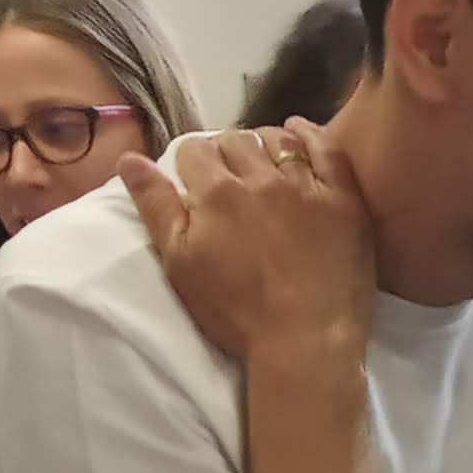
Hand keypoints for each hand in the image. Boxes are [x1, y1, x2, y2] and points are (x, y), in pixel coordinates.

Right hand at [124, 120, 371, 374]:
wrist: (305, 340)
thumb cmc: (235, 310)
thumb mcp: (180, 263)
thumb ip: (155, 206)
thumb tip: (129, 158)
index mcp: (216, 192)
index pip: (194, 150)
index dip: (191, 161)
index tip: (196, 178)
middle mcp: (260, 178)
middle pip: (235, 141)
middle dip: (225, 150)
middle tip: (229, 173)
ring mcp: (305, 186)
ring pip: (278, 139)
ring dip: (263, 140)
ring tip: (261, 156)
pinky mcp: (343, 199)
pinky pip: (326, 149)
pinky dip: (308, 134)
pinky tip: (298, 132)